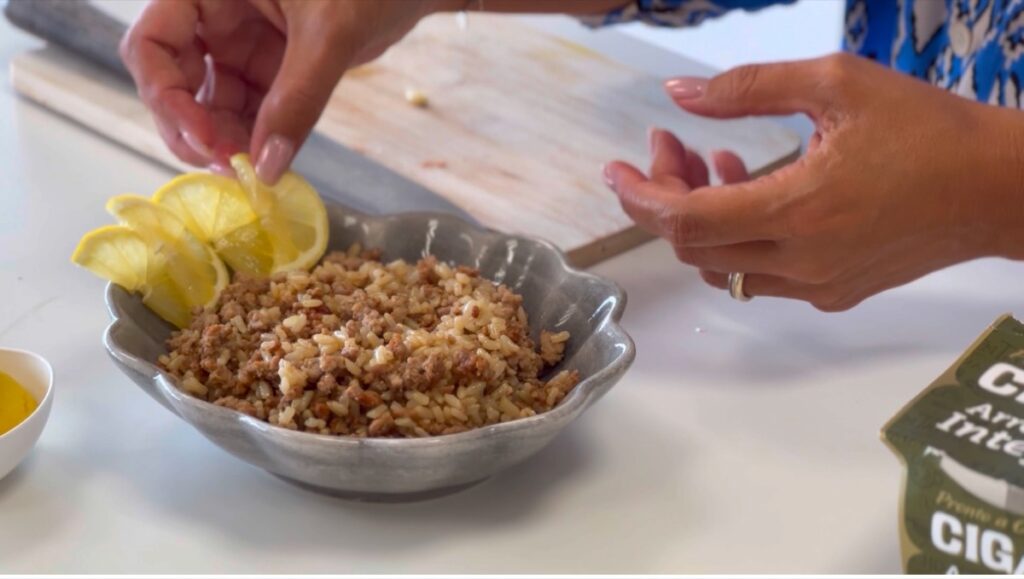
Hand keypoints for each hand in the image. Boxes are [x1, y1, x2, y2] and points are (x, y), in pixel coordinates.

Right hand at [120, 0, 440, 182]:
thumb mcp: (330, 34)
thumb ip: (298, 98)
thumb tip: (266, 166)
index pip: (151, 43)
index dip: (164, 94)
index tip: (202, 137)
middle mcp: (215, 13)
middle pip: (172, 80)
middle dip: (191, 127)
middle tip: (226, 167)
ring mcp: (242, 42)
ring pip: (210, 102)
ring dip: (223, 140)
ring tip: (250, 171)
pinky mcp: (270, 66)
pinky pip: (248, 109)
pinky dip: (253, 137)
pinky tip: (269, 160)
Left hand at [604, 53, 1023, 310]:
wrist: (996, 188)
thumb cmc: (927, 128)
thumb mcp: (836, 84)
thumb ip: (748, 88)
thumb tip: (678, 95)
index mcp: (799, 211)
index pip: (685, 220)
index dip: (639, 195)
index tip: (616, 168)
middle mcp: (801, 262)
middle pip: (694, 245)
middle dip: (666, 194)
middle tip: (670, 145)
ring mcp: (816, 285)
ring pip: (721, 266)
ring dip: (701, 217)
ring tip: (716, 161)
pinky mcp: (832, 294)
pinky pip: (757, 277)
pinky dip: (736, 238)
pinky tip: (754, 191)